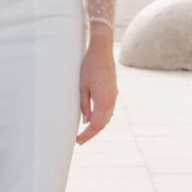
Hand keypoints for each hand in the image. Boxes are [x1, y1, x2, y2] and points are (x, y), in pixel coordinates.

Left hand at [78, 26, 117, 142]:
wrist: (102, 50)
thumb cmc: (89, 66)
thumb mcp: (82, 86)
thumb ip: (84, 104)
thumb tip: (86, 120)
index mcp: (103, 100)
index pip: (95, 124)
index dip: (87, 135)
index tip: (78, 140)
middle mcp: (111, 100)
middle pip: (102, 124)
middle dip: (91, 134)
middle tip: (80, 141)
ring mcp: (114, 96)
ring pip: (107, 118)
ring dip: (97, 127)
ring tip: (85, 132)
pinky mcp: (113, 92)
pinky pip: (108, 111)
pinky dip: (102, 118)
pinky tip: (94, 119)